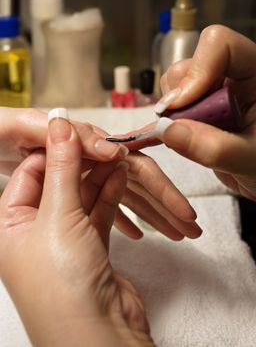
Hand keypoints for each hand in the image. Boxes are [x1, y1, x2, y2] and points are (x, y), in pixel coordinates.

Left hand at [0, 115, 154, 346]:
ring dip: (101, 178)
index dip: (56, 151)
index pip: (32, 172)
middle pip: (60, 183)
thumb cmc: (62, 283)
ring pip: (83, 197)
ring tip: (119, 159)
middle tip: (107, 147)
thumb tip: (60, 126)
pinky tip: (121, 178)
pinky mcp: (90, 247)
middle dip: (83, 164)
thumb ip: (61, 168)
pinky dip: (110, 196)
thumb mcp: (57, 216)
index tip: (80, 134)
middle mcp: (35, 230)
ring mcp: (64, 239)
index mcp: (10, 223)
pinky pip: (98, 213)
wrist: (100, 334)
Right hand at [129, 25, 255, 200]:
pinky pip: (171, 107)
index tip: (181, 106)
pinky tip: (158, 138)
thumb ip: (214, 147)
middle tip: (179, 128)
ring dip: (171, 113)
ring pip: (175, 85)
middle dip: (177, 98)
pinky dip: (163, 123)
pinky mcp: (198, 111)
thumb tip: (166, 130)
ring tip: (183, 138)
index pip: (220, 45)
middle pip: (190, 66)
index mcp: (255, 75)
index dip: (196, 71)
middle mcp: (232, 78)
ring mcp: (212, 95)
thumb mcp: (248, 159)